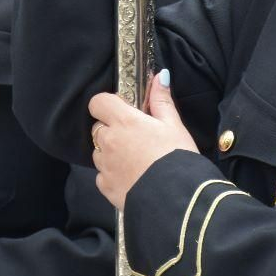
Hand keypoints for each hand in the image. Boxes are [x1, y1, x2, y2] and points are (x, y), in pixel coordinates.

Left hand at [89, 70, 197, 210]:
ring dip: (111, 152)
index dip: (108, 104)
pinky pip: (102, 175)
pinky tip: (133, 177)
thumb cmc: (177, 158)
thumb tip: (159, 76)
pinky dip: (113, 174)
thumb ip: (161, 100)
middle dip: (111, 129)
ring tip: (136, 160)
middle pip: (98, 128)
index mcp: (123, 122)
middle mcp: (108, 141)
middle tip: (135, 137)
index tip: (122, 110)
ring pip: (99, 152)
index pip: (98, 102)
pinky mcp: (105, 187)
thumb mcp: (174, 125)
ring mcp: (104, 165)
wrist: (176, 198)